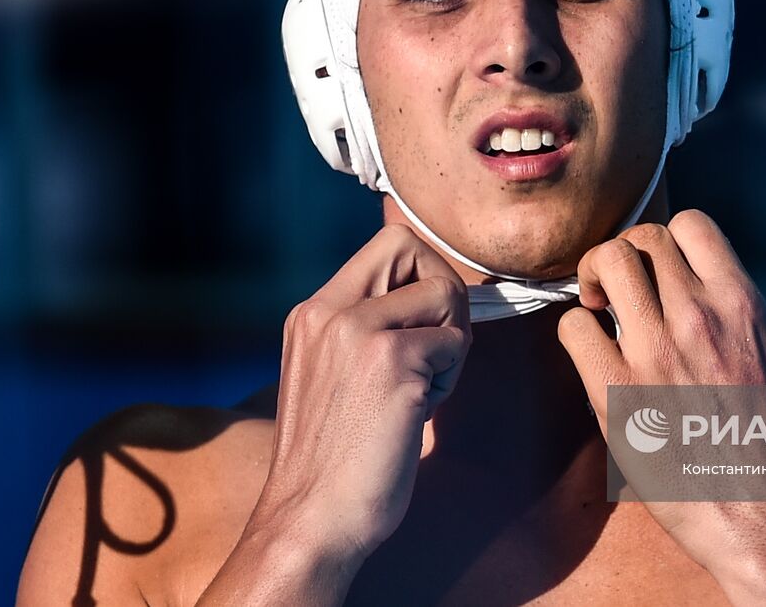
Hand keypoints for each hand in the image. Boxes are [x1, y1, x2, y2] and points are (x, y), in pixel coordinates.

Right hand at [250, 224, 471, 570]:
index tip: (421, 328)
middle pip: (413, 247)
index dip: (422, 276)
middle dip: (443, 293)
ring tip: (421, 389)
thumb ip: (367, 330)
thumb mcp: (332, 374)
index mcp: (311, 313)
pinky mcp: (390, 361)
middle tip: (434, 351)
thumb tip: (436, 297)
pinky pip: (455, 343)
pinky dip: (449, 379)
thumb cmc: (334, 460)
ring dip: (450, 343)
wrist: (310, 520)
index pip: (387, 246)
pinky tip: (417, 413)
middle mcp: (327, 312)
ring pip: (445, 294)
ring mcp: (357, 333)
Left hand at [557, 210, 765, 605]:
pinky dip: (576, 331)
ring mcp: (655, 350)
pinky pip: (573, 326)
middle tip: (617, 290)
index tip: (659, 268)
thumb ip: (738, 315)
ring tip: (598, 307)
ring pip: (605, 262)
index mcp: (741, 302)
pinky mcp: (616, 391)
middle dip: (624, 255)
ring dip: (594, 277)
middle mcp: (698, 314)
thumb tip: (710, 292)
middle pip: (641, 237)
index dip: (666, 239)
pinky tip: (591, 353)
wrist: (762, 507)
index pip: (691, 224)